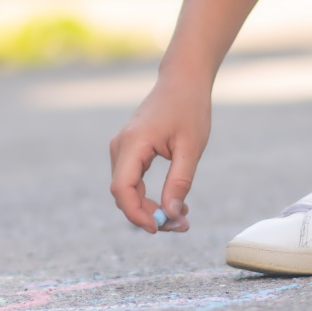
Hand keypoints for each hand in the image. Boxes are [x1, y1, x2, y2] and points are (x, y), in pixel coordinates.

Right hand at [109, 75, 210, 233]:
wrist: (182, 82)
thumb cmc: (189, 109)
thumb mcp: (191, 148)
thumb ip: (179, 182)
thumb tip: (171, 215)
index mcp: (133, 143)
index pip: (122, 189)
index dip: (136, 214)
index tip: (159, 228)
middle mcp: (120, 146)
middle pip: (124, 194)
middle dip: (148, 215)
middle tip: (182, 226)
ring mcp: (122, 148)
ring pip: (128, 191)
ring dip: (150, 208)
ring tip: (182, 216)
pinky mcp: (130, 151)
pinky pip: (133, 182)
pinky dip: (150, 197)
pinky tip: (174, 203)